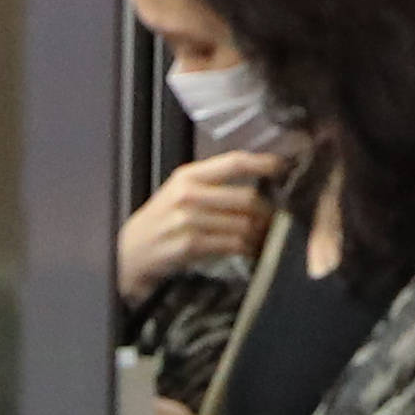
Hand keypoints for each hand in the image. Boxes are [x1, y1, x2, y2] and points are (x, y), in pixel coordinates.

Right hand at [118, 149, 281, 302]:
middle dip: (268, 211)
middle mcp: (188, 195)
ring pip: (244, 224)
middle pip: (246, 198)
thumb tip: (260, 183)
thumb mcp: (181, 192)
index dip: (262, 163)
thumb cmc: (163, 220)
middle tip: (276, 217)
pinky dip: (248, 248)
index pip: (233, 162)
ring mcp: (188, 221)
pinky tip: (250, 249)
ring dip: (260, 232)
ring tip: (264, 235)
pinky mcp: (191, 245)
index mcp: (188, 176)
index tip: (282, 166)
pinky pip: (234, 245)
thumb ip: (214, 184)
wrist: (132, 251)